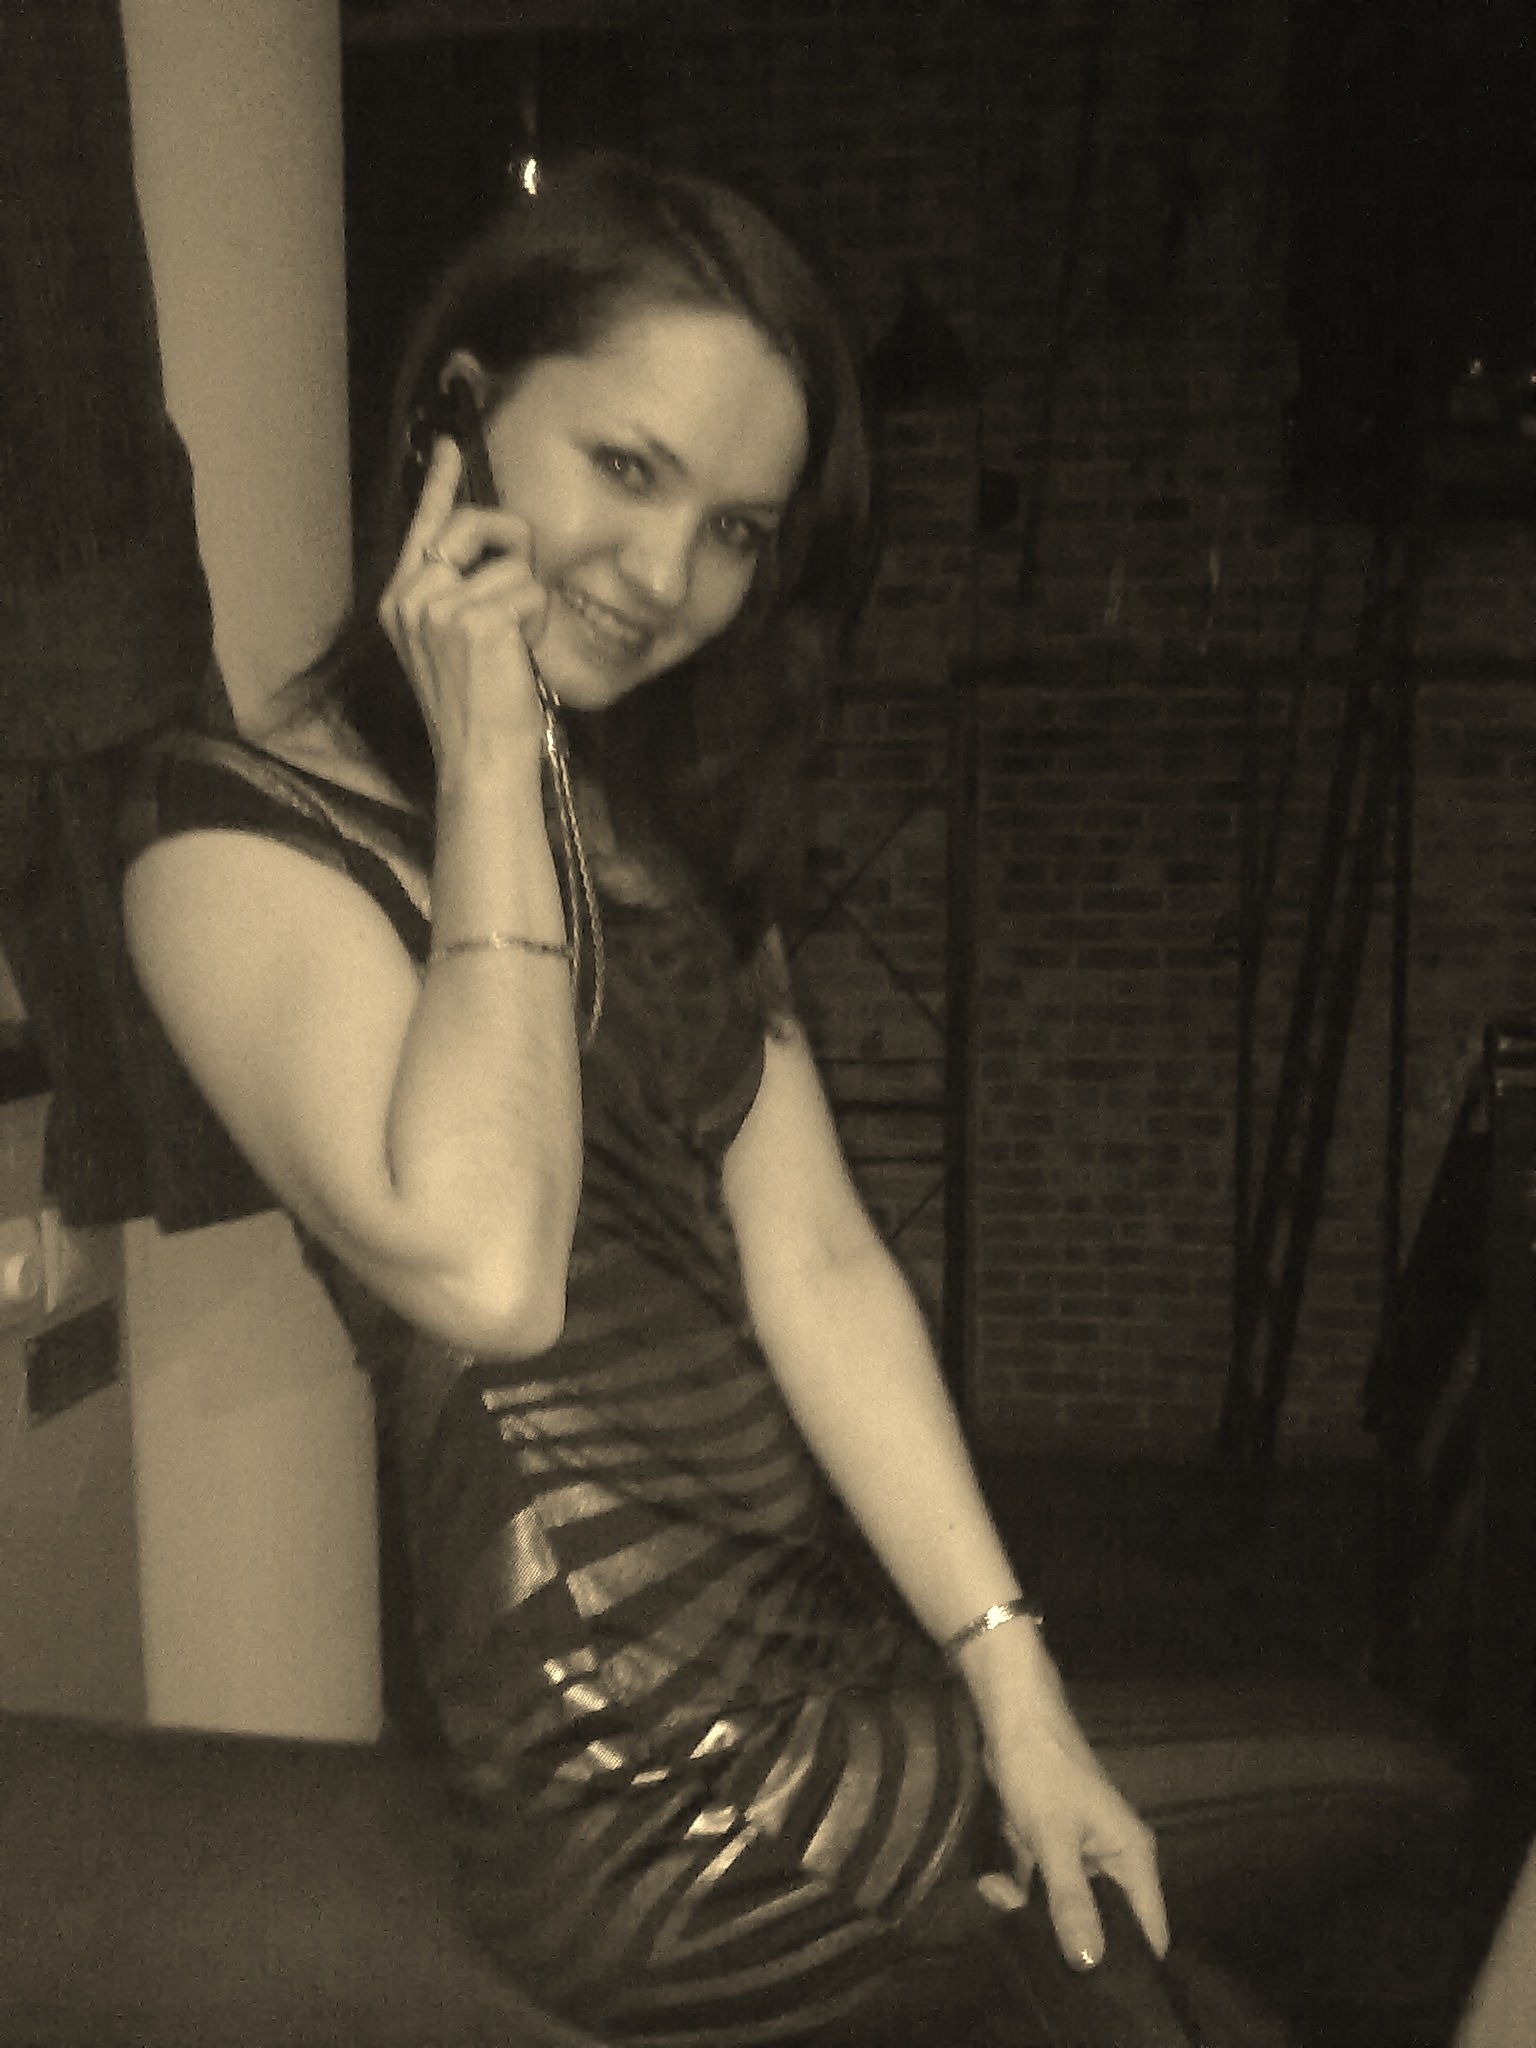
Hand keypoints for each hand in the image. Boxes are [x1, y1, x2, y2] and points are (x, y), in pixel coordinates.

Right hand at [378, 438, 548, 773]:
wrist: (480, 758)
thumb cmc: (478, 708)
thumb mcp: (457, 642)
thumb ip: (463, 594)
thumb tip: (499, 551)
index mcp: (401, 602)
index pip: (424, 528)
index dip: (440, 484)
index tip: (449, 444)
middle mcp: (412, 597)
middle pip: (473, 525)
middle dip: (511, 543)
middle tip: (519, 593)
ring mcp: (439, 607)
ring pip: (513, 566)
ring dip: (528, 605)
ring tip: (512, 651)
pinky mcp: (475, 620)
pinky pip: (531, 593)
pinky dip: (538, 623)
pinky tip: (520, 658)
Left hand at [959, 1627, 1167, 1968]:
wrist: (1011, 1715)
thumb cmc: (1043, 1772)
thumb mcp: (1054, 1839)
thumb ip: (1072, 1902)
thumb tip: (1089, 1966)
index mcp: (1132, 1857)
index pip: (1149, 1928)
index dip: (1135, 1966)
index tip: (1106, 1998)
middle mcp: (1113, 1858)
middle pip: (1106, 1922)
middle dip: (1075, 1943)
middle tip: (1051, 1972)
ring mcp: (1079, 1850)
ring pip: (1065, 1903)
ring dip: (1035, 1910)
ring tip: (1008, 1907)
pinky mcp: (1048, 1842)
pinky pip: (1038, 1880)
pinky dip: (1016, 1885)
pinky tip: (992, 1883)